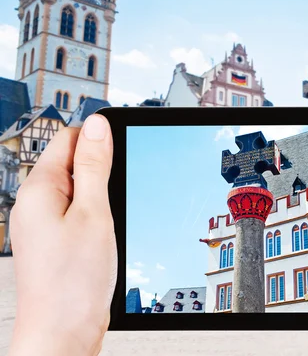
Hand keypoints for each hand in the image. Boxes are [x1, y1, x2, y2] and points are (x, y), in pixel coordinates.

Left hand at [8, 115, 115, 355]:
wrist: (61, 333)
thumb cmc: (73, 282)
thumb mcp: (95, 213)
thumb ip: (95, 166)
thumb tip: (99, 126)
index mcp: (39, 189)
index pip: (69, 138)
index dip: (99, 139)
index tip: (122, 152)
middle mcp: (35, 203)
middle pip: (73, 163)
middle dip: (101, 170)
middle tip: (118, 195)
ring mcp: (42, 223)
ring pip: (78, 190)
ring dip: (100, 196)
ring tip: (110, 221)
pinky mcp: (53, 240)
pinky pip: (76, 213)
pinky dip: (95, 216)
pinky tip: (105, 236)